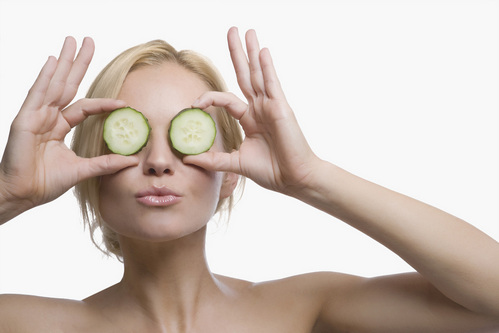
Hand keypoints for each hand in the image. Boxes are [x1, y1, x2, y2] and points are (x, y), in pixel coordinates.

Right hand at [0, 37, 137, 215]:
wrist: (24, 194)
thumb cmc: (45, 183)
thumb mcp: (83, 169)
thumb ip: (106, 163)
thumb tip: (133, 160)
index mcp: (59, 126)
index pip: (84, 107)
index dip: (103, 103)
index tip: (123, 102)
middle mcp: (48, 117)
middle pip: (67, 85)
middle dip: (78, 63)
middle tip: (88, 41)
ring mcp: (36, 116)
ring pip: (53, 84)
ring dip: (63, 62)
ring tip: (72, 41)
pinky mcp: (25, 120)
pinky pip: (37, 94)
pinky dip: (45, 77)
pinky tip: (53, 61)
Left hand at [184, 28, 319, 194]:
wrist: (293, 179)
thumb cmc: (271, 171)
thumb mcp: (236, 163)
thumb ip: (214, 159)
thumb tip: (187, 159)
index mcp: (250, 119)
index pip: (226, 100)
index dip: (209, 98)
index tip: (193, 105)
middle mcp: (260, 108)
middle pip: (245, 75)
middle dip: (238, 54)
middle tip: (231, 30)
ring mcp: (271, 106)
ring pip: (258, 74)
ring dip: (252, 52)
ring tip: (247, 31)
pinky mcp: (281, 108)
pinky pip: (272, 84)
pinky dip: (266, 67)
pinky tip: (261, 51)